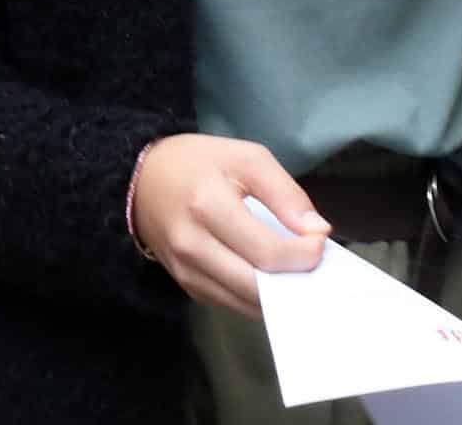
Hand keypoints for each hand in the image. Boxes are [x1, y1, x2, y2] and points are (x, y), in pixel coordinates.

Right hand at [129, 134, 330, 317]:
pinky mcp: (185, 286)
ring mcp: (185, 271)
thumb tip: (317, 231)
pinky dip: (255, 296)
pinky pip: (230, 304)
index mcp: (207, 206)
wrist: (142, 179)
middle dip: (295, 279)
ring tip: (293, 270)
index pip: (268, 252)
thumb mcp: (246, 158)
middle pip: (258, 286)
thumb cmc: (198, 163)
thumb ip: (285, 193)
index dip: (305, 253)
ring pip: (246, 304)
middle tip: (311, 261)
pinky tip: (267, 277)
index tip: (319, 239)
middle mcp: (192, 246)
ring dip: (277, 294)